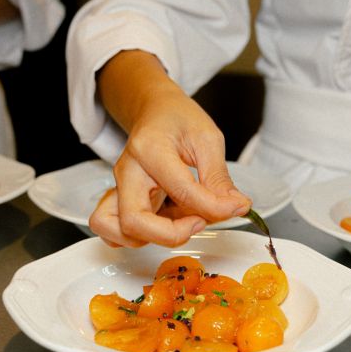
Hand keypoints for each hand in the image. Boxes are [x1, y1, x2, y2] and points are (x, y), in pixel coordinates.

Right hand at [89, 51, 251, 247]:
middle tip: (199, 222)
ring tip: (181, 222)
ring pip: (116, 233)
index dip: (213, 207)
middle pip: (134, 221)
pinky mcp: (119, 202)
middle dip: (172, 234)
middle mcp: (127, 172)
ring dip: (153, 239)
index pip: (181, 190)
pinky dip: (139, 239)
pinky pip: (115, 233)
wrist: (155, 112)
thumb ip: (219, 178)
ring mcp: (119, 189)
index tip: (235, 207)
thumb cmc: (177, 120)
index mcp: (149, 149)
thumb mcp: (207, 139)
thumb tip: (235, 207)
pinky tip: (165, 225)